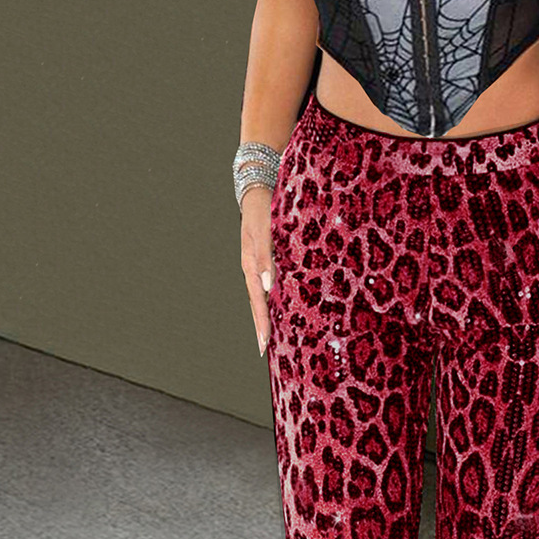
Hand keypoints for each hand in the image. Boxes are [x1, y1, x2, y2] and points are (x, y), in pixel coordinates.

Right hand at [240, 182, 274, 355]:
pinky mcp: (272, 259)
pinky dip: (279, 300)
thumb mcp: (262, 229)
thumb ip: (264, 255)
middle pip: (259, 303)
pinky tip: (287, 309)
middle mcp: (255, 269)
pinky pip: (275, 285)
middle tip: (268, 351)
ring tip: (276, 337)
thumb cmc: (262, 206)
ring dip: (271, 316)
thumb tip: (267, 285)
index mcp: (250, 265)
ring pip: (266, 296)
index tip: (264, 344)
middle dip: (264, 327)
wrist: (262, 187)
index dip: (261, 323)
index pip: (257, 301)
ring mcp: (263, 265)